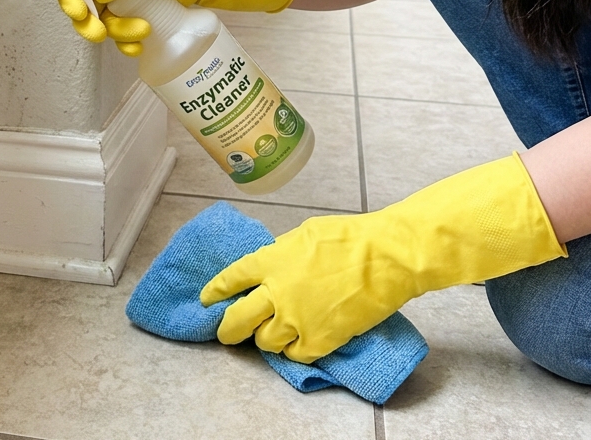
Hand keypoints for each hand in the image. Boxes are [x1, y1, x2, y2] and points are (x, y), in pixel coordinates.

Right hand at [55, 0, 299, 54]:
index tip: (81, 14)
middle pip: (87, 5)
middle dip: (90, 22)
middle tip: (100, 34)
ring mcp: (133, 0)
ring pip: (107, 24)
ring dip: (116, 34)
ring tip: (141, 35)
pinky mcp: (148, 18)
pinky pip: (126, 36)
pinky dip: (128, 45)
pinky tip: (140, 48)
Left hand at [199, 154, 565, 362]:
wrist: (383, 258)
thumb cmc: (348, 238)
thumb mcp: (304, 235)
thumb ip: (281, 254)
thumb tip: (272, 265)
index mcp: (270, 260)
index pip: (231, 278)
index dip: (215, 291)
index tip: (207, 299)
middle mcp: (276, 292)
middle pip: (238, 320)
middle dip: (227, 329)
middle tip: (226, 332)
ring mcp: (296, 319)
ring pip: (265, 342)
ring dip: (265, 339)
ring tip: (270, 334)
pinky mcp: (319, 340)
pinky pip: (295, 355)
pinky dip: (293, 351)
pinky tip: (297, 343)